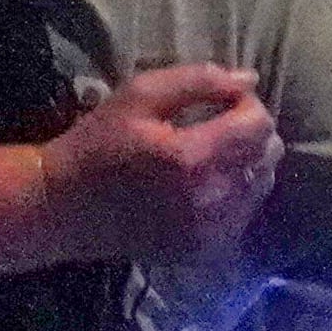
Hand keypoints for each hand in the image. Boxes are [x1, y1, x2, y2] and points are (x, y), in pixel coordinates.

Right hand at [39, 64, 280, 263]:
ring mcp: (212, 231)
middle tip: (216, 127)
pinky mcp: (207, 250)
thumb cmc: (98, 144)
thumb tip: (250, 79)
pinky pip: (246, 213)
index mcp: (193, 159)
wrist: (62, 209)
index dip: (246, 104)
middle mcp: (211, 200)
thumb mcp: (138, 95)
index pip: (260, 124)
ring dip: (246, 164)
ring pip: (263, 184)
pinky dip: (235, 195)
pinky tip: (204, 186)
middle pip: (269, 154)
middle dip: (250, 133)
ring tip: (210, 156)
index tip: (221, 101)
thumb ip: (199, 81)